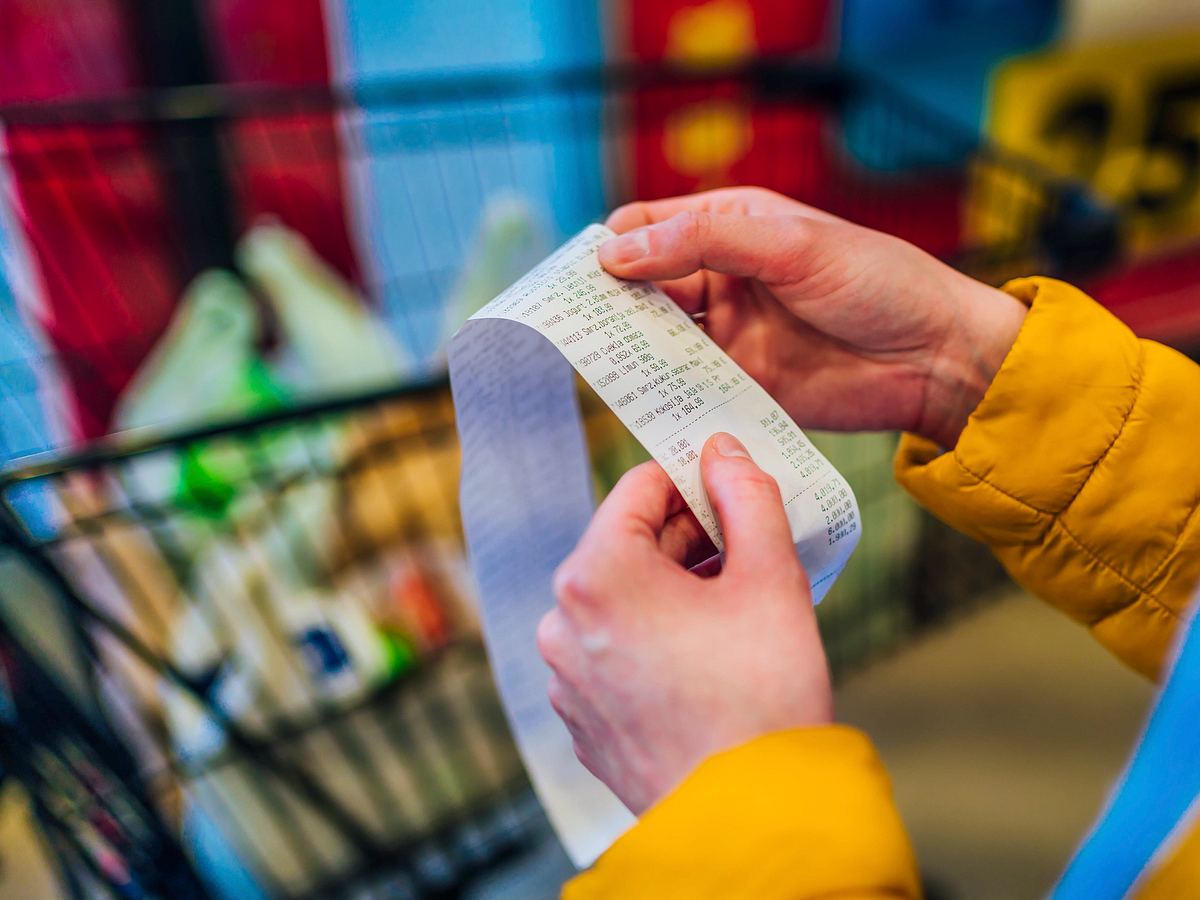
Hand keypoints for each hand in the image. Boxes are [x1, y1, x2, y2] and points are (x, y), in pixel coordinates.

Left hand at [537, 432, 831, 814]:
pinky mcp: (581, 718)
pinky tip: (705, 658)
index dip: (691, 478)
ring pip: (619, 599)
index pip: (638, 487)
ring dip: (671, 590)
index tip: (730, 486)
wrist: (751, 819)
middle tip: (746, 547)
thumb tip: (723, 451)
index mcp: (597, 574)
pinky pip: (613, 651)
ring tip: (733, 606)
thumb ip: (747, 496)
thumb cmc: (762, 696)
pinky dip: (653, 639)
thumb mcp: (770, 577)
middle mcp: (563, 621)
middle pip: (625, 544)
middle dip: (687, 538)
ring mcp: (566, 675)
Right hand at [600, 188, 1026, 448]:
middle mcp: (721, 279)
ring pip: (656, 340)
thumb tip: (614, 253)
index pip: (647, 228)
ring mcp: (728, 335)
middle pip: (641, 287)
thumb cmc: (876, 282)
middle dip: (608, 303)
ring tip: (597, 363)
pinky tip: (640, 399)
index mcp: (732, 227)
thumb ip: (703, 242)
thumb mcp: (789, 245)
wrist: (937, 358)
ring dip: (629, 349)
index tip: (578, 276)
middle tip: (574, 327)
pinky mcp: (740, 385)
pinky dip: (661, 392)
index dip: (609, 247)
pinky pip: (686, 387)